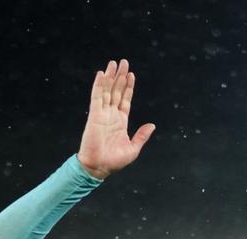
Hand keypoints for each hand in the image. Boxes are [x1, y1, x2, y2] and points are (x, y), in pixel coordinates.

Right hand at [77, 59, 154, 179]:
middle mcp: (111, 115)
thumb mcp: (133, 149)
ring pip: (107, 91)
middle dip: (120, 77)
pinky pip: (97, 97)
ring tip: (114, 63)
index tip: (131, 75)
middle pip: (116, 91)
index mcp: (120, 122)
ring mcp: (102, 114)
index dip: (128, 87)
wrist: (98, 167)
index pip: (125, 100)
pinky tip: (102, 74)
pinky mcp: (94, 115)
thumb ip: (141, 136)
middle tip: (123, 62)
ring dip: (111, 77)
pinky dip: (99, 85)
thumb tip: (152, 125)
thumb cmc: (114, 162)